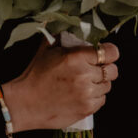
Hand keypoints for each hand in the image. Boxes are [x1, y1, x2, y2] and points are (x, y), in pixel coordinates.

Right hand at [1, 40, 119, 131]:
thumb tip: (72, 27)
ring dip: (99, 83)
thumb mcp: (46, 48)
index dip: (110, 52)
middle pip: (112, 70)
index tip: (105, 53)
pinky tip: (82, 94)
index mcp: (77, 57)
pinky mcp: (86, 109)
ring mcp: (87, 94)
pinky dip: (95, 97)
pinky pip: (101, 100)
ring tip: (85, 83)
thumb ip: (63, 37)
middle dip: (105, 68)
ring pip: (107, 86)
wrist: (25, 102)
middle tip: (94, 69)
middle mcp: (85, 75)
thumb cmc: (35, 74)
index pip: (111, 53)